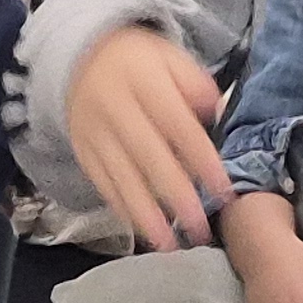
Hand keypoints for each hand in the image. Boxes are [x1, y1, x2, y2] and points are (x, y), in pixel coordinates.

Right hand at [65, 23, 229, 250]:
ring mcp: (95, 134)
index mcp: (144, 82)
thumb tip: (219, 114)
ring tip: (169, 245)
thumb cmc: (139, 63)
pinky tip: (141, 230)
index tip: (224, 190)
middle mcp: (116, 109)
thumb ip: (196, 85)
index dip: (202, 160)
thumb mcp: (171, 58)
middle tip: (199, 229)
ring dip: (146, 216)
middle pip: (149, 158)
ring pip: (122, 178)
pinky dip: (122, 209)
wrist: (78, 57)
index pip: (177, 126)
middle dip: (177, 197)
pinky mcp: (83, 151)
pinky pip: (102, 183)